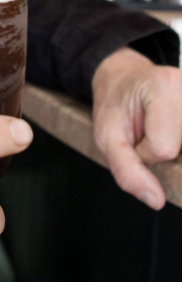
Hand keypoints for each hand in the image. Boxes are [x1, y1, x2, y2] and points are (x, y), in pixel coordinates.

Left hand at [92, 47, 181, 209]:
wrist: (123, 81)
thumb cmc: (114, 107)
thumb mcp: (107, 139)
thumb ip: (128, 171)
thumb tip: (155, 200)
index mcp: (163, 88)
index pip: (164, 149)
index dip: (145, 152)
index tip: (135, 138)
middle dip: (163, 151)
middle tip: (148, 133)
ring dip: (175, 148)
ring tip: (160, 130)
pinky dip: (179, 144)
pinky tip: (172, 131)